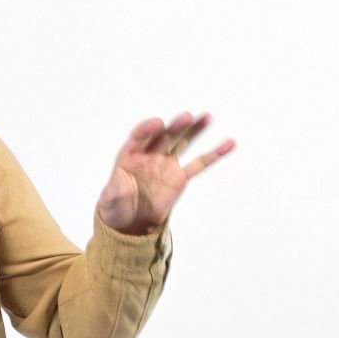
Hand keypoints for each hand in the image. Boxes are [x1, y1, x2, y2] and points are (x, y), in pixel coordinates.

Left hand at [96, 112, 234, 235]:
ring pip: (182, 143)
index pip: (139, 137)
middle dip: (175, 126)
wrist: (131, 221)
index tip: (158, 123)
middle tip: (187, 117)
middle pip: (164, 136)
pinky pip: (199, 164)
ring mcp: (166, 164)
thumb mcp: (110, 199)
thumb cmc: (116, 205)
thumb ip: (115, 188)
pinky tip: (228, 144)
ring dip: (194, 130)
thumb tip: (120, 176)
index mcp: (129, 155)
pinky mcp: (180, 176)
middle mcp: (149, 155)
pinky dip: (213, 154)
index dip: (148, 129)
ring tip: (207, 117)